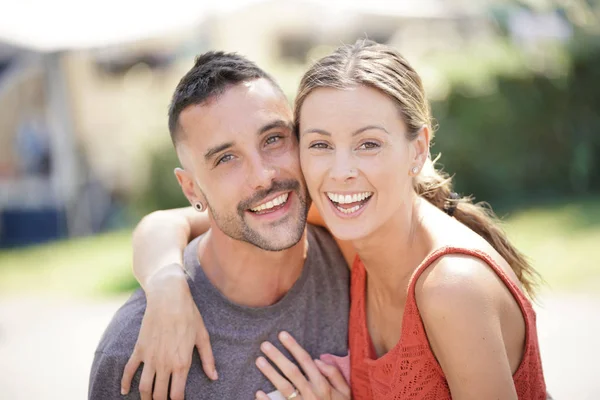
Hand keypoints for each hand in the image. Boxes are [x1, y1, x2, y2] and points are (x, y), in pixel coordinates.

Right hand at [120, 264, 217, 399]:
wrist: (169, 298)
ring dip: (145, 398)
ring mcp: (150, 357)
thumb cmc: (189, 315)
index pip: (176, 395)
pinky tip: (125, 391)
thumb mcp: (203, 336)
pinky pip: (129, 370)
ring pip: (144, 387)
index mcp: (182, 363)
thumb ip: (208, 359)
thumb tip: (214, 377)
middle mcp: (165, 363)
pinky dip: (125, 383)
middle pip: (159, 395)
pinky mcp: (140, 349)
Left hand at [255, 331, 349, 399]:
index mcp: (323, 385)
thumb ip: (334, 374)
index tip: (282, 335)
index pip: (306, 361)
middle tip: (264, 345)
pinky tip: (258, 393)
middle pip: (292, 372)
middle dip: (277, 357)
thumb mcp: (345, 391)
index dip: (293, 347)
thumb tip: (318, 360)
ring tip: (259, 361)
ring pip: (284, 387)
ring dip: (270, 373)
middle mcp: (311, 393)